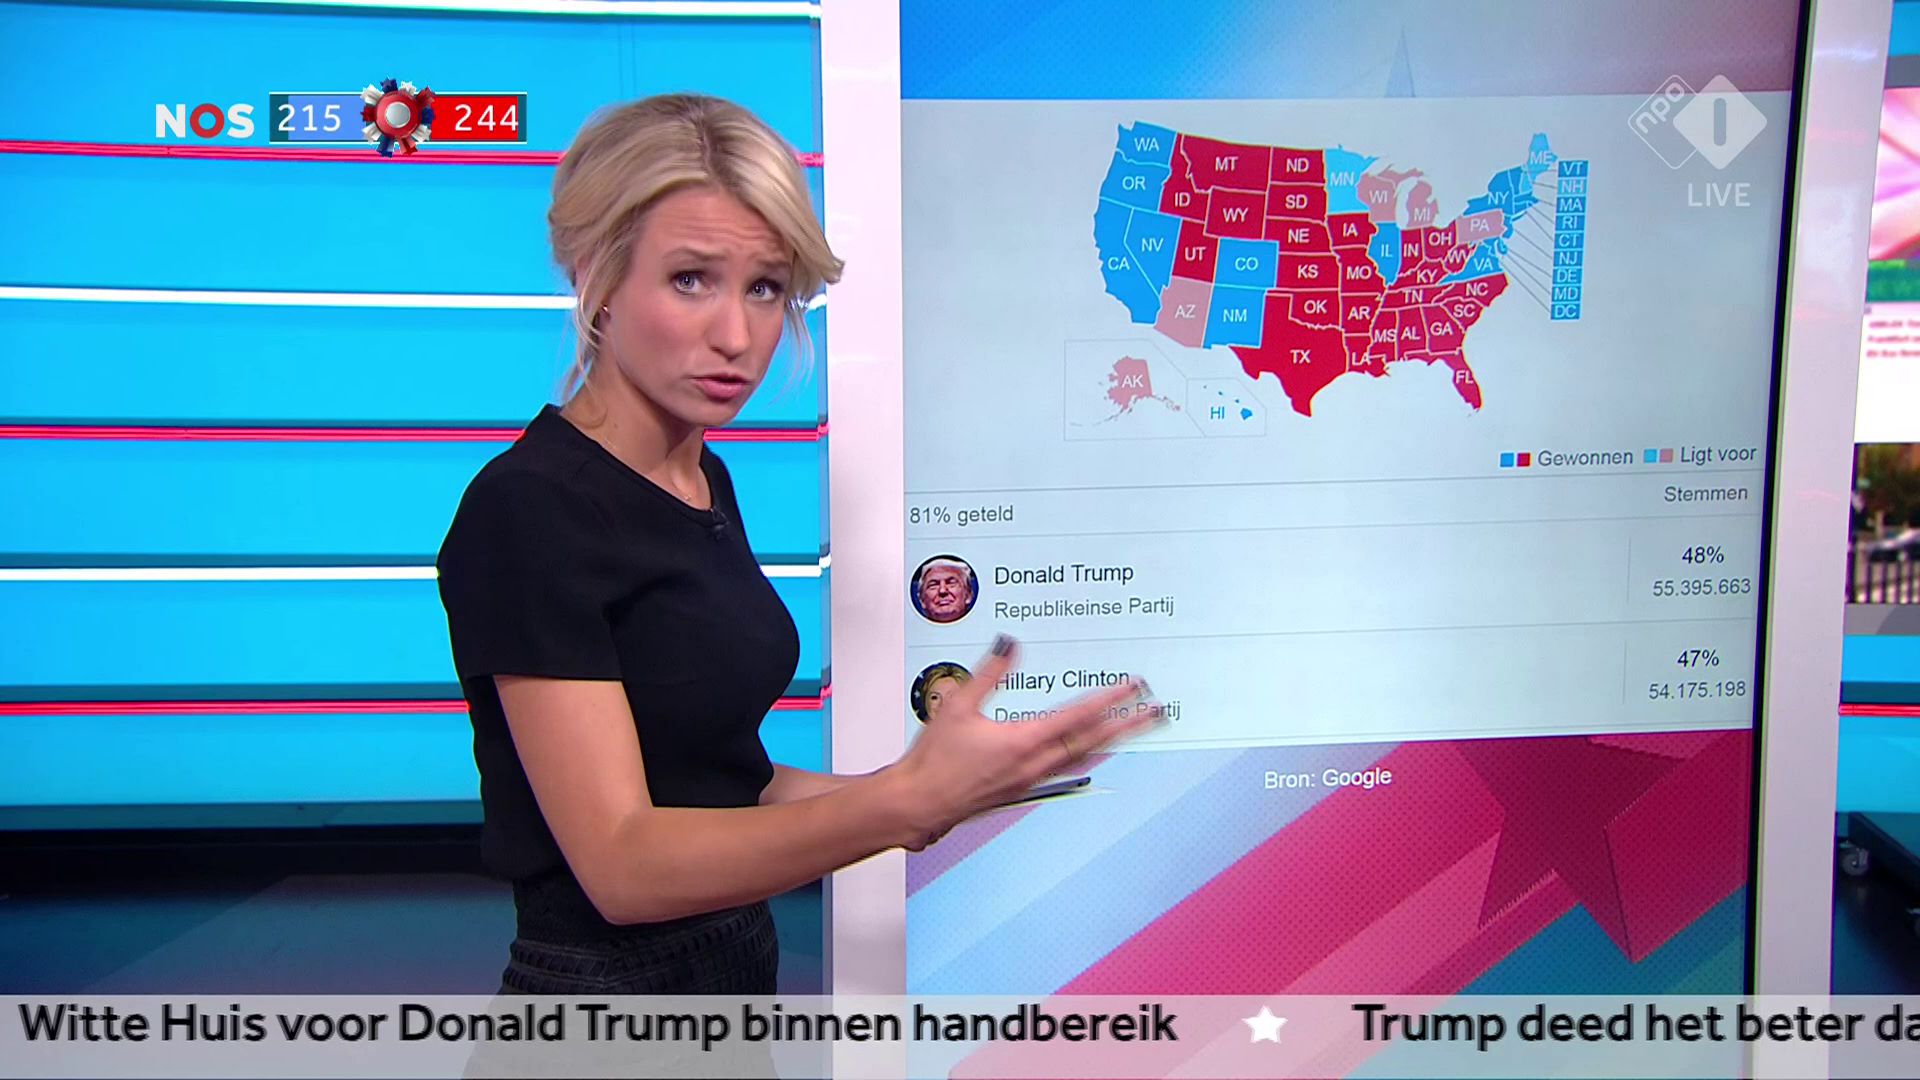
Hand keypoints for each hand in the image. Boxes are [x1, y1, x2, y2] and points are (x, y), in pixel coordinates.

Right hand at [887, 635, 1160, 844]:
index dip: (1109, 700)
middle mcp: (1035, 764)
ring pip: (1085, 757)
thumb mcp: (957, 706)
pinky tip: (1095, 751)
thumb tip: (1011, 644)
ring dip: (1114, 741)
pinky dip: (1089, 755)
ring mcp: (1033, 779)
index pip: (1078, 717)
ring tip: (1137, 730)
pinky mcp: (1025, 788)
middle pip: (1094, 742)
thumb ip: (989, 673)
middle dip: (1128, 725)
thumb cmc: (934, 760)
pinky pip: (1068, 768)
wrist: (919, 803)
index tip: (1133, 687)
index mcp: (1022, 743)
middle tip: (1158, 712)